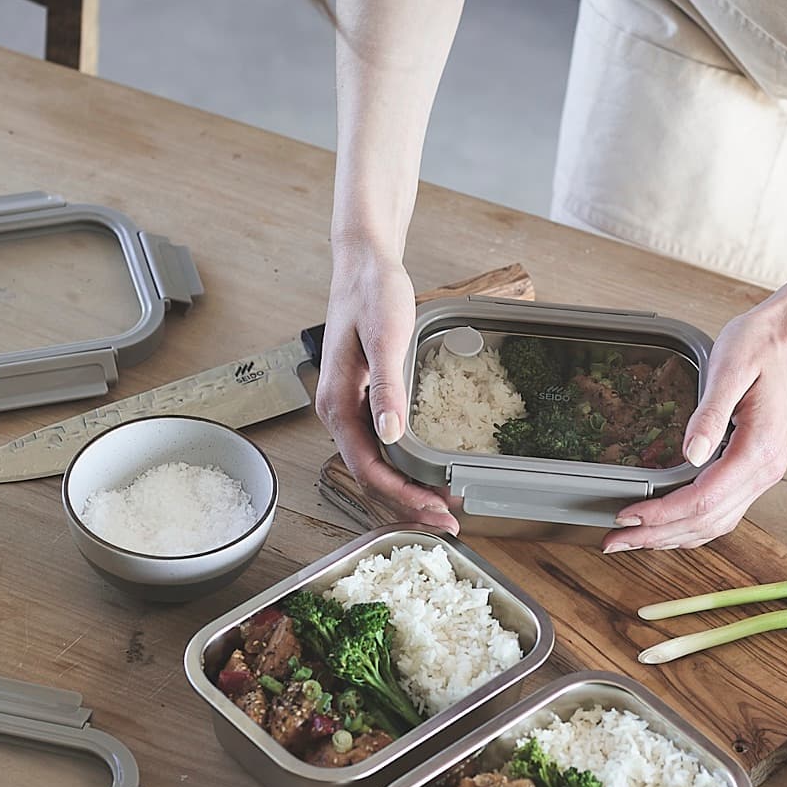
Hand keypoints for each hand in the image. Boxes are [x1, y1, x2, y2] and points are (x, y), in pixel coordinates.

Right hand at [314, 248, 457, 530]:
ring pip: (375, 465)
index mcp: (337, 403)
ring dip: (406, 489)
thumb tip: (389, 434)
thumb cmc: (372, 294)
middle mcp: (337, 411)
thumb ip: (386, 387)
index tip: (436, 513)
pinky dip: (403, 467)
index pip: (367, 468)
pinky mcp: (362, 399)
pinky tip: (425, 473)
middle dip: (408, 504)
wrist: (363, 264)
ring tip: (441, 507)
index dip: (402, 497)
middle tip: (449, 522)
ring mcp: (349, 407)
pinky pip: (379, 447)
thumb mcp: (386, 337)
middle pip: (370, 476)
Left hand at [604, 300, 786, 551]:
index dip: (660, 514)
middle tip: (615, 540)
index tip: (625, 518)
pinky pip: (723, 509)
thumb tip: (691, 454)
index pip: (702, 499)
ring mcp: (763, 472)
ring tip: (634, 539)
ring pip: (716, 523)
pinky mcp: (756, 467)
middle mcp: (764, 470)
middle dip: (658, 535)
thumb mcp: (730, 369)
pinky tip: (667, 522)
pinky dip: (692, 523)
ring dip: (674, 535)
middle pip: (707, 521)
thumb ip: (710, 414)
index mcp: (758, 450)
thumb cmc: (763, 345)